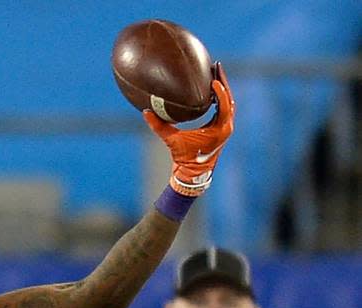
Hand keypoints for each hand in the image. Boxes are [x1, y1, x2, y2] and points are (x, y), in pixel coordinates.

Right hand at [144, 62, 235, 194]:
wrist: (192, 173)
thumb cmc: (184, 158)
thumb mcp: (171, 141)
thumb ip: (159, 126)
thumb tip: (145, 112)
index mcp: (220, 129)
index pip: (225, 105)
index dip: (221, 91)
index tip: (214, 80)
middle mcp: (226, 127)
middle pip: (230, 99)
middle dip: (223, 82)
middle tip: (217, 66)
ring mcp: (225, 127)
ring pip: (229, 103)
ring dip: (223, 89)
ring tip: (215, 74)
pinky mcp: (221, 128)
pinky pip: (224, 108)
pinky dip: (220, 98)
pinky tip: (211, 89)